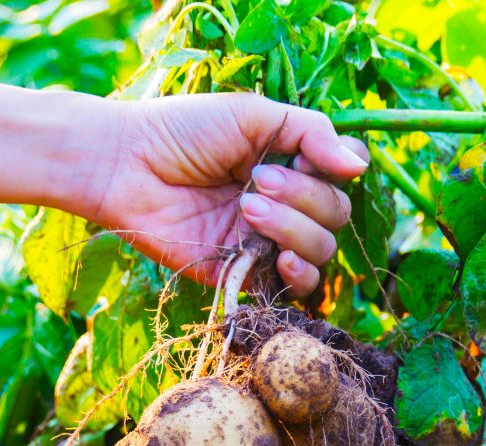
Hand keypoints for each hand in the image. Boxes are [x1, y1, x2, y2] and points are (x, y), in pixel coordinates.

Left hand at [0, 81, 368, 298]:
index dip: (335, 171)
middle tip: (256, 182)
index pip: (340, 178)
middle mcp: (283, 205)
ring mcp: (263, 242)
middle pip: (335, 217)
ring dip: (295, 230)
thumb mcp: (253, 115)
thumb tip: (359, 164)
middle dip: (304, 199)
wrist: (126, 167)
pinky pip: (290, 289)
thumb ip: (309, 133)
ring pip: (318, 252)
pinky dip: (295, 275)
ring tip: (248, 208)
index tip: (306, 157)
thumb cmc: (183, 132)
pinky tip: (279, 258)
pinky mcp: (241, 274)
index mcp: (288, 164)